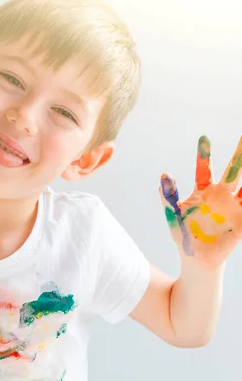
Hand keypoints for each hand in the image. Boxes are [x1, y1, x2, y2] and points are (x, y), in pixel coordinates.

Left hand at [160, 135, 241, 267]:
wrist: (195, 259)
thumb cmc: (183, 235)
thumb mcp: (172, 214)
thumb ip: (168, 195)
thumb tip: (163, 175)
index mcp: (203, 192)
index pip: (204, 169)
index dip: (204, 154)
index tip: (203, 137)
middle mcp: (221, 196)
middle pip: (232, 171)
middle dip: (239, 155)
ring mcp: (233, 207)